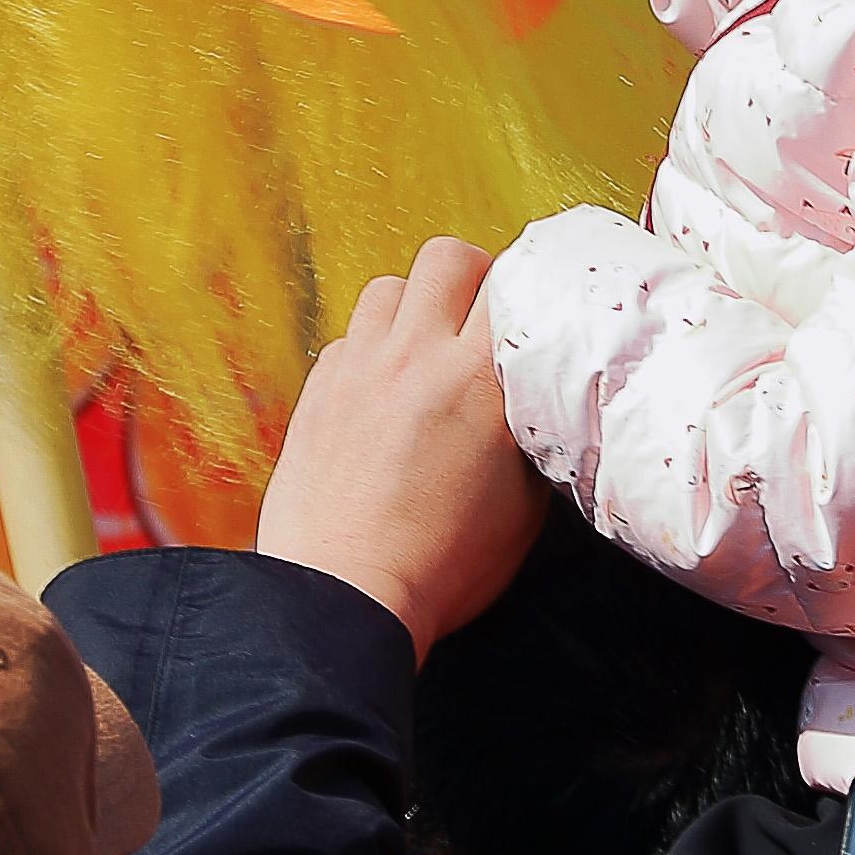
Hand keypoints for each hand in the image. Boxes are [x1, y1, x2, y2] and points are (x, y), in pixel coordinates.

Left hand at [252, 240, 548, 658]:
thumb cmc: (439, 566)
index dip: (530, 291)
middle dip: (472, 277)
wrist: (343, 597)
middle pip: (446, 258)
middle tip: (482, 318)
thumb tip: (535, 406)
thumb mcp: (523, 509)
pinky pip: (348, 336)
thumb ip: (530, 438)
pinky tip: (383, 390)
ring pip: (388, 286)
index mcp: (477, 380)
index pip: (513, 283)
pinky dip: (371, 349)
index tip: (537, 313)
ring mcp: (357, 368)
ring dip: (415, 306)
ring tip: (428, 349)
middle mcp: (413, 357)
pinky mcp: (317, 391)